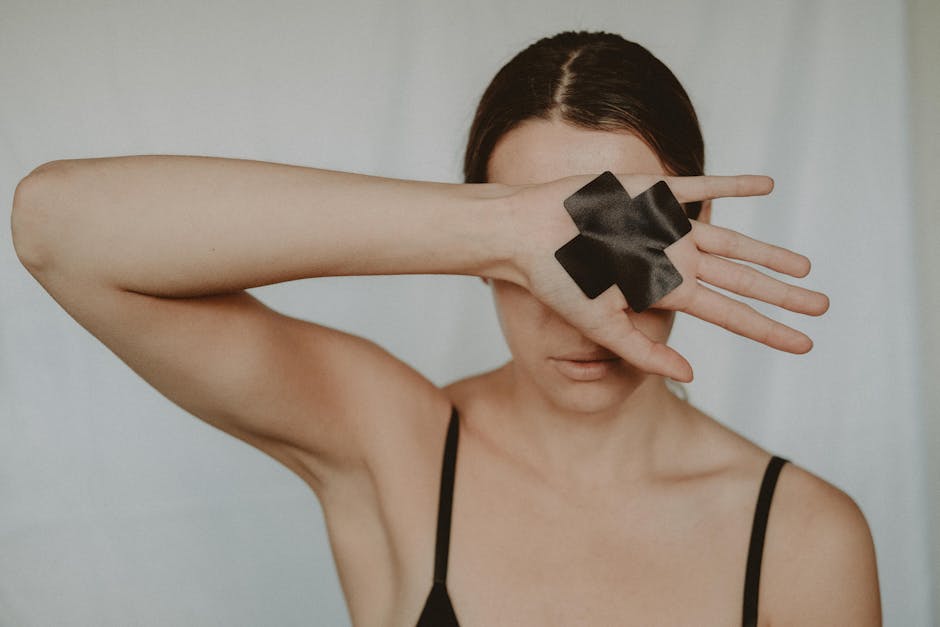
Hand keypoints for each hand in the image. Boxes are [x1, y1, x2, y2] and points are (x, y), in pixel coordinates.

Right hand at [505, 172, 829, 381]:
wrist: (525, 234)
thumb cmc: (555, 281)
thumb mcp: (600, 325)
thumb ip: (643, 350)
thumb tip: (691, 377)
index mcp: (663, 291)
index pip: (729, 315)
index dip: (768, 330)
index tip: (804, 345)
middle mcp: (673, 260)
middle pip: (741, 280)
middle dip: (783, 295)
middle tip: (823, 306)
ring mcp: (666, 227)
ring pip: (731, 240)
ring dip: (768, 251)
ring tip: (804, 265)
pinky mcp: (652, 193)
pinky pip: (701, 187)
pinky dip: (733, 185)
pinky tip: (766, 184)